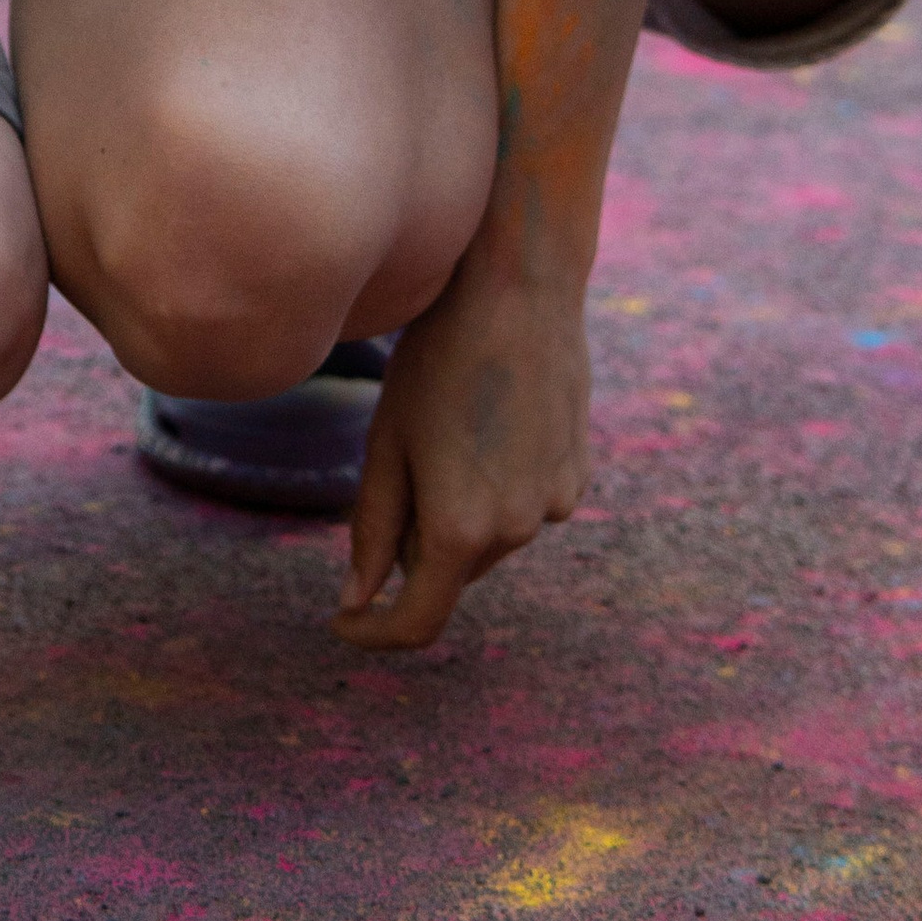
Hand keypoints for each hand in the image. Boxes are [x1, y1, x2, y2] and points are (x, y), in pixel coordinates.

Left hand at [337, 254, 593, 649]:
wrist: (520, 290)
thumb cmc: (437, 357)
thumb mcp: (387, 442)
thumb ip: (371, 530)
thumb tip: (356, 600)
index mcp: (459, 529)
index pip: (416, 621)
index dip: (374, 630)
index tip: (343, 618)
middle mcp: (516, 531)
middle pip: (448, 569)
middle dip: (415, 539)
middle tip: (404, 456)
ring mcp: (555, 506)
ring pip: (486, 538)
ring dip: (459, 509)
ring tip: (452, 424)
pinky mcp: (578, 478)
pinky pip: (523, 506)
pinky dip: (498, 486)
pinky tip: (491, 419)